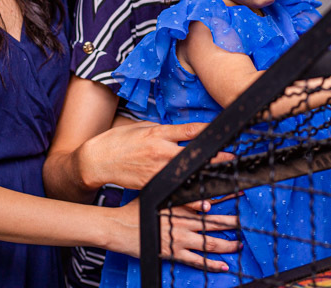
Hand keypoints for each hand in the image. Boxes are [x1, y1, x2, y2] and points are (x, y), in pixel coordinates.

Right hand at [84, 121, 233, 190]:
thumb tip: (184, 133)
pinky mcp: (151, 184)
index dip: (211, 133)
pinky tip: (201, 203)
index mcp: (160, 133)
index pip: (191, 131)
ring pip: (186, 177)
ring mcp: (156, 170)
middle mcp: (160, 151)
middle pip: (194, 155)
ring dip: (204, 181)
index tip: (226, 135)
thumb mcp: (144, 127)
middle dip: (215, 159)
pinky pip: (173, 190)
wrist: (98, 159)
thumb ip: (166, 131)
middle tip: (232, 161)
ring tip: (222, 185)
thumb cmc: (120, 140)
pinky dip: (187, 197)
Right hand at [113, 199, 238, 271]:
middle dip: (231, 222)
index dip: (224, 196)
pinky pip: (197, 261)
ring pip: (210, 242)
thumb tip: (193, 193)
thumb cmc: (134, 210)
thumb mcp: (155, 195)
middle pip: (213, 222)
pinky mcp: (174, 253)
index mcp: (179, 205)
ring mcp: (179, 238)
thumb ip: (175, 194)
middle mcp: (182, 222)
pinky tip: (223, 266)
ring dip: (226, 244)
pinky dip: (211, 264)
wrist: (118, 227)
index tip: (238, 193)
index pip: (206, 199)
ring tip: (238, 244)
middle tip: (243, 222)